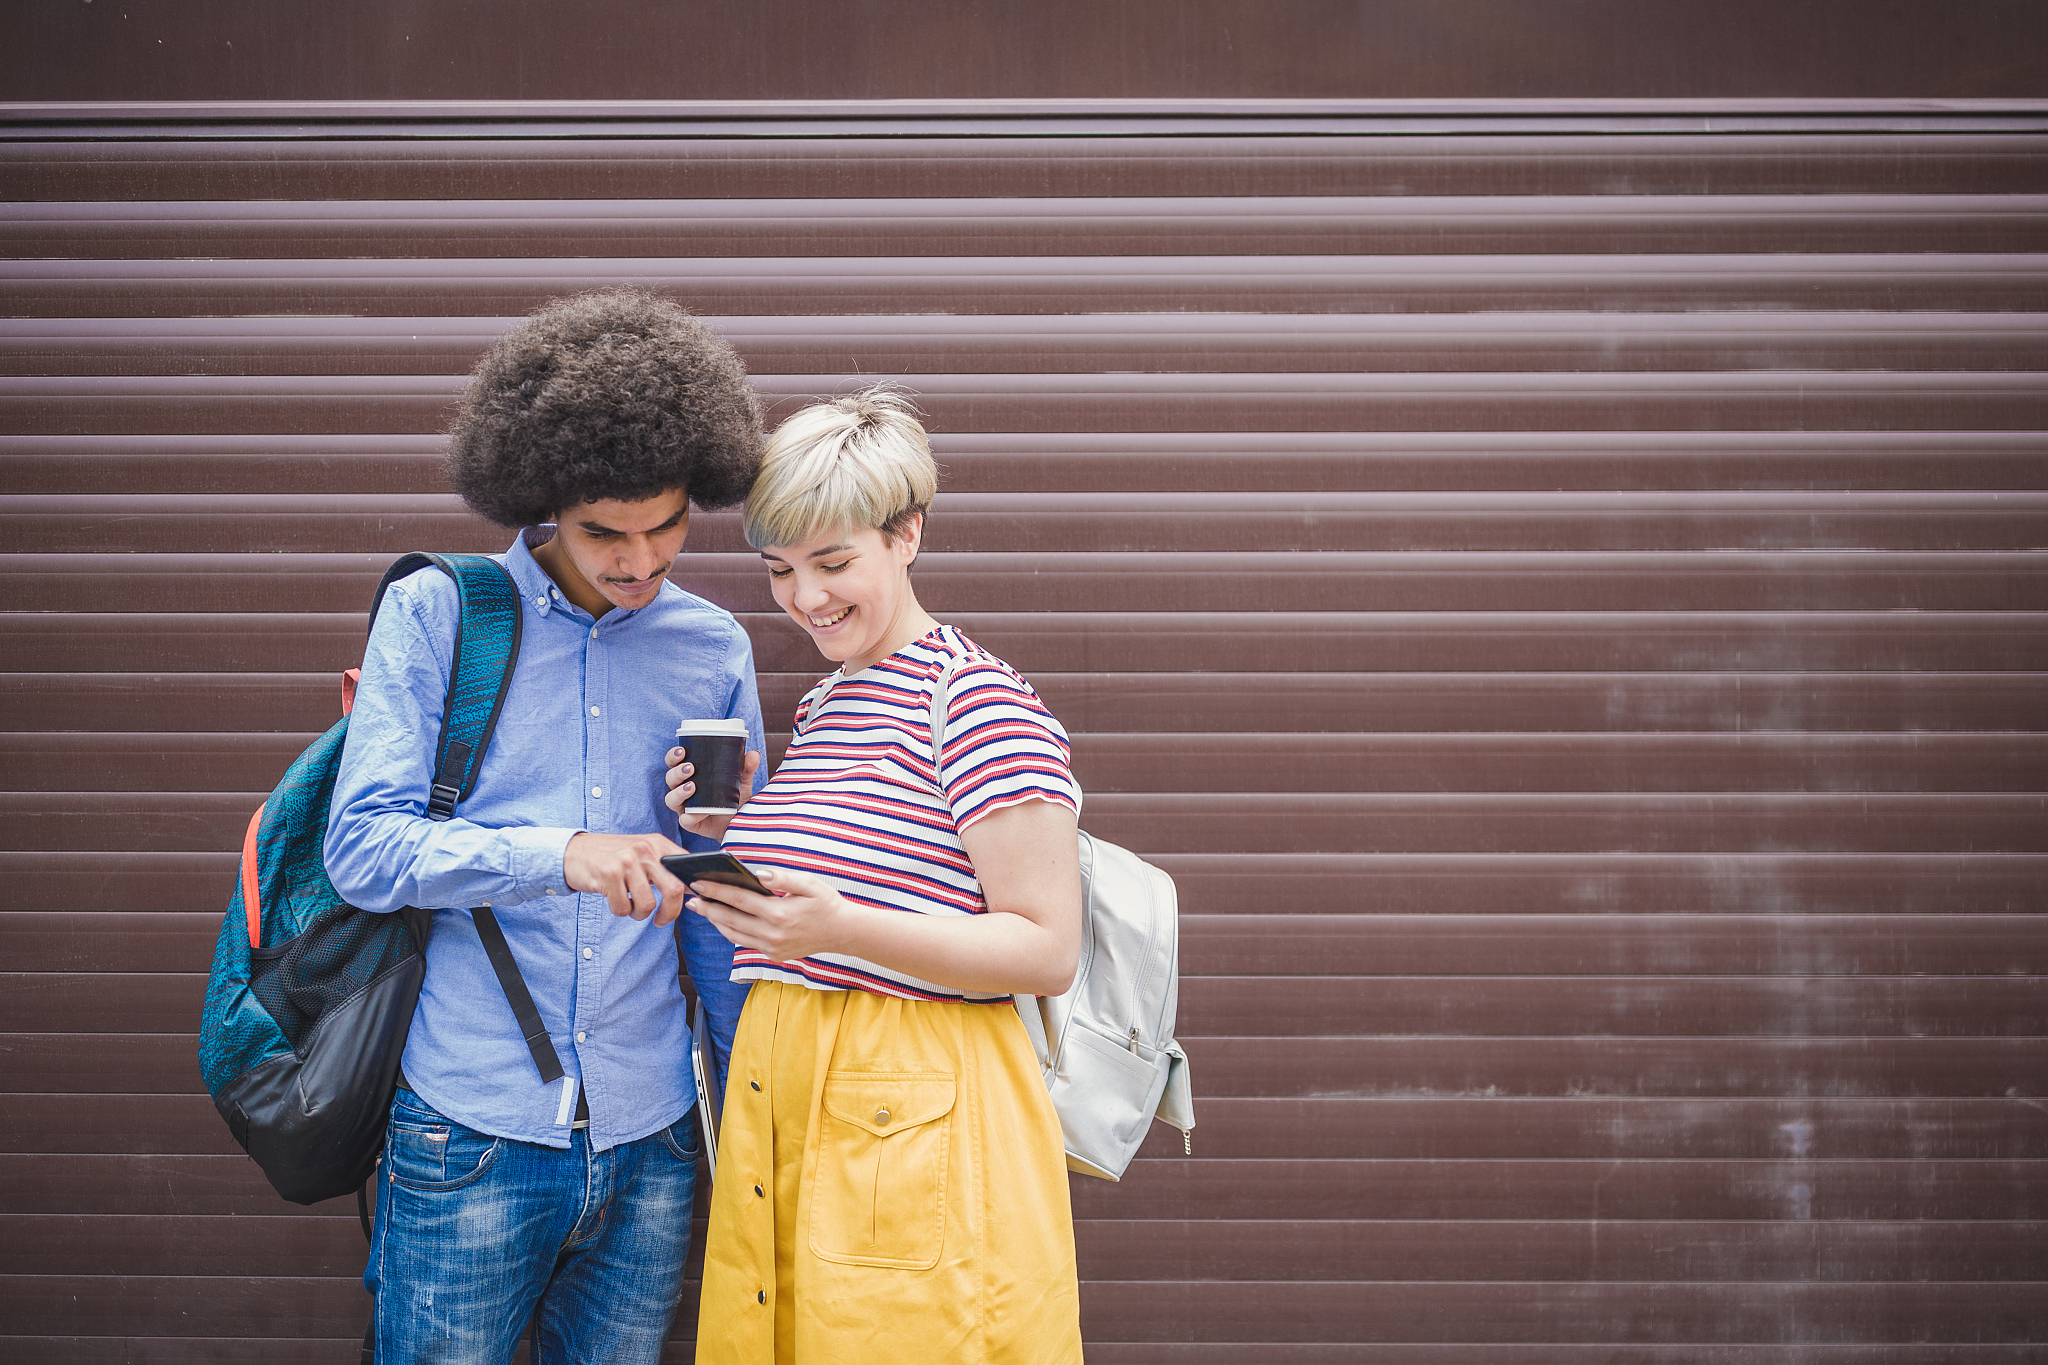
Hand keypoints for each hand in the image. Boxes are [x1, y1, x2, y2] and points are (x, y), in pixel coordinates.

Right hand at [562, 831, 689, 926]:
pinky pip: (623, 908)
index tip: (688, 903)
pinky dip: (620, 911)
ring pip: (647, 904)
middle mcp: (645, 849)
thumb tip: (690, 889)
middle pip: (673, 890)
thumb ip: (663, 866)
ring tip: (629, 905)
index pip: (686, 867)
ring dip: (638, 913)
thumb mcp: (640, 852)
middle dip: (670, 913)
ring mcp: (627, 861)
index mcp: (657, 843)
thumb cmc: (610, 857)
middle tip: (661, 921)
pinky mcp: (609, 875)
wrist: (572, 851)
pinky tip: (614, 899)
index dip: (691, 889)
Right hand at [664, 746, 761, 840]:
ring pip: (671, 799)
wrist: (740, 822)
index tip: (681, 751)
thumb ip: (747, 767)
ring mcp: (685, 808)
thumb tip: (753, 754)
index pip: (674, 763)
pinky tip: (701, 811)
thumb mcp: (742, 780)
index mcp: (690, 776)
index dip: (673, 757)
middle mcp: (683, 791)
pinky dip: (691, 815)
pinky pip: (685, 820)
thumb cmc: (734, 798)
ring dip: (678, 792)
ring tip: (692, 786)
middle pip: (670, 779)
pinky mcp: (691, 824)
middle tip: (690, 768)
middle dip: (676, 772)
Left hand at [686, 865, 853, 962]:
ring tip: (701, 908)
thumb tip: (758, 874)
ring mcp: (772, 948)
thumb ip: (782, 878)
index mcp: (779, 914)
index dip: (716, 890)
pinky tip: (722, 921)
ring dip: (715, 921)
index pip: (739, 899)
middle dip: (708, 907)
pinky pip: (744, 943)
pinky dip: (730, 931)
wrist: (843, 933)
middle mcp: (772, 934)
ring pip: (733, 934)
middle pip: (730, 919)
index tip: (698, 882)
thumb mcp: (810, 883)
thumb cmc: (826, 903)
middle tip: (690, 897)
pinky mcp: (773, 955)